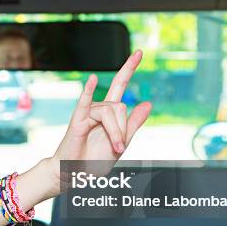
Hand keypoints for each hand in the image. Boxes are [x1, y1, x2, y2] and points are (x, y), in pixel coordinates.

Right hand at [47, 50, 151, 195]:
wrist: (78, 174)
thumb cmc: (95, 159)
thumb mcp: (121, 141)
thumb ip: (134, 123)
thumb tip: (148, 103)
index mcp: (109, 112)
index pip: (119, 84)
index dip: (129, 67)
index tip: (139, 52)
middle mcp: (99, 108)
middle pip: (120, 107)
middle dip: (123, 129)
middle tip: (118, 148)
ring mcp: (87, 113)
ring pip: (111, 112)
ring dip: (115, 133)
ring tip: (114, 148)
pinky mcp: (77, 121)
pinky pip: (85, 104)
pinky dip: (87, 91)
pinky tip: (90, 79)